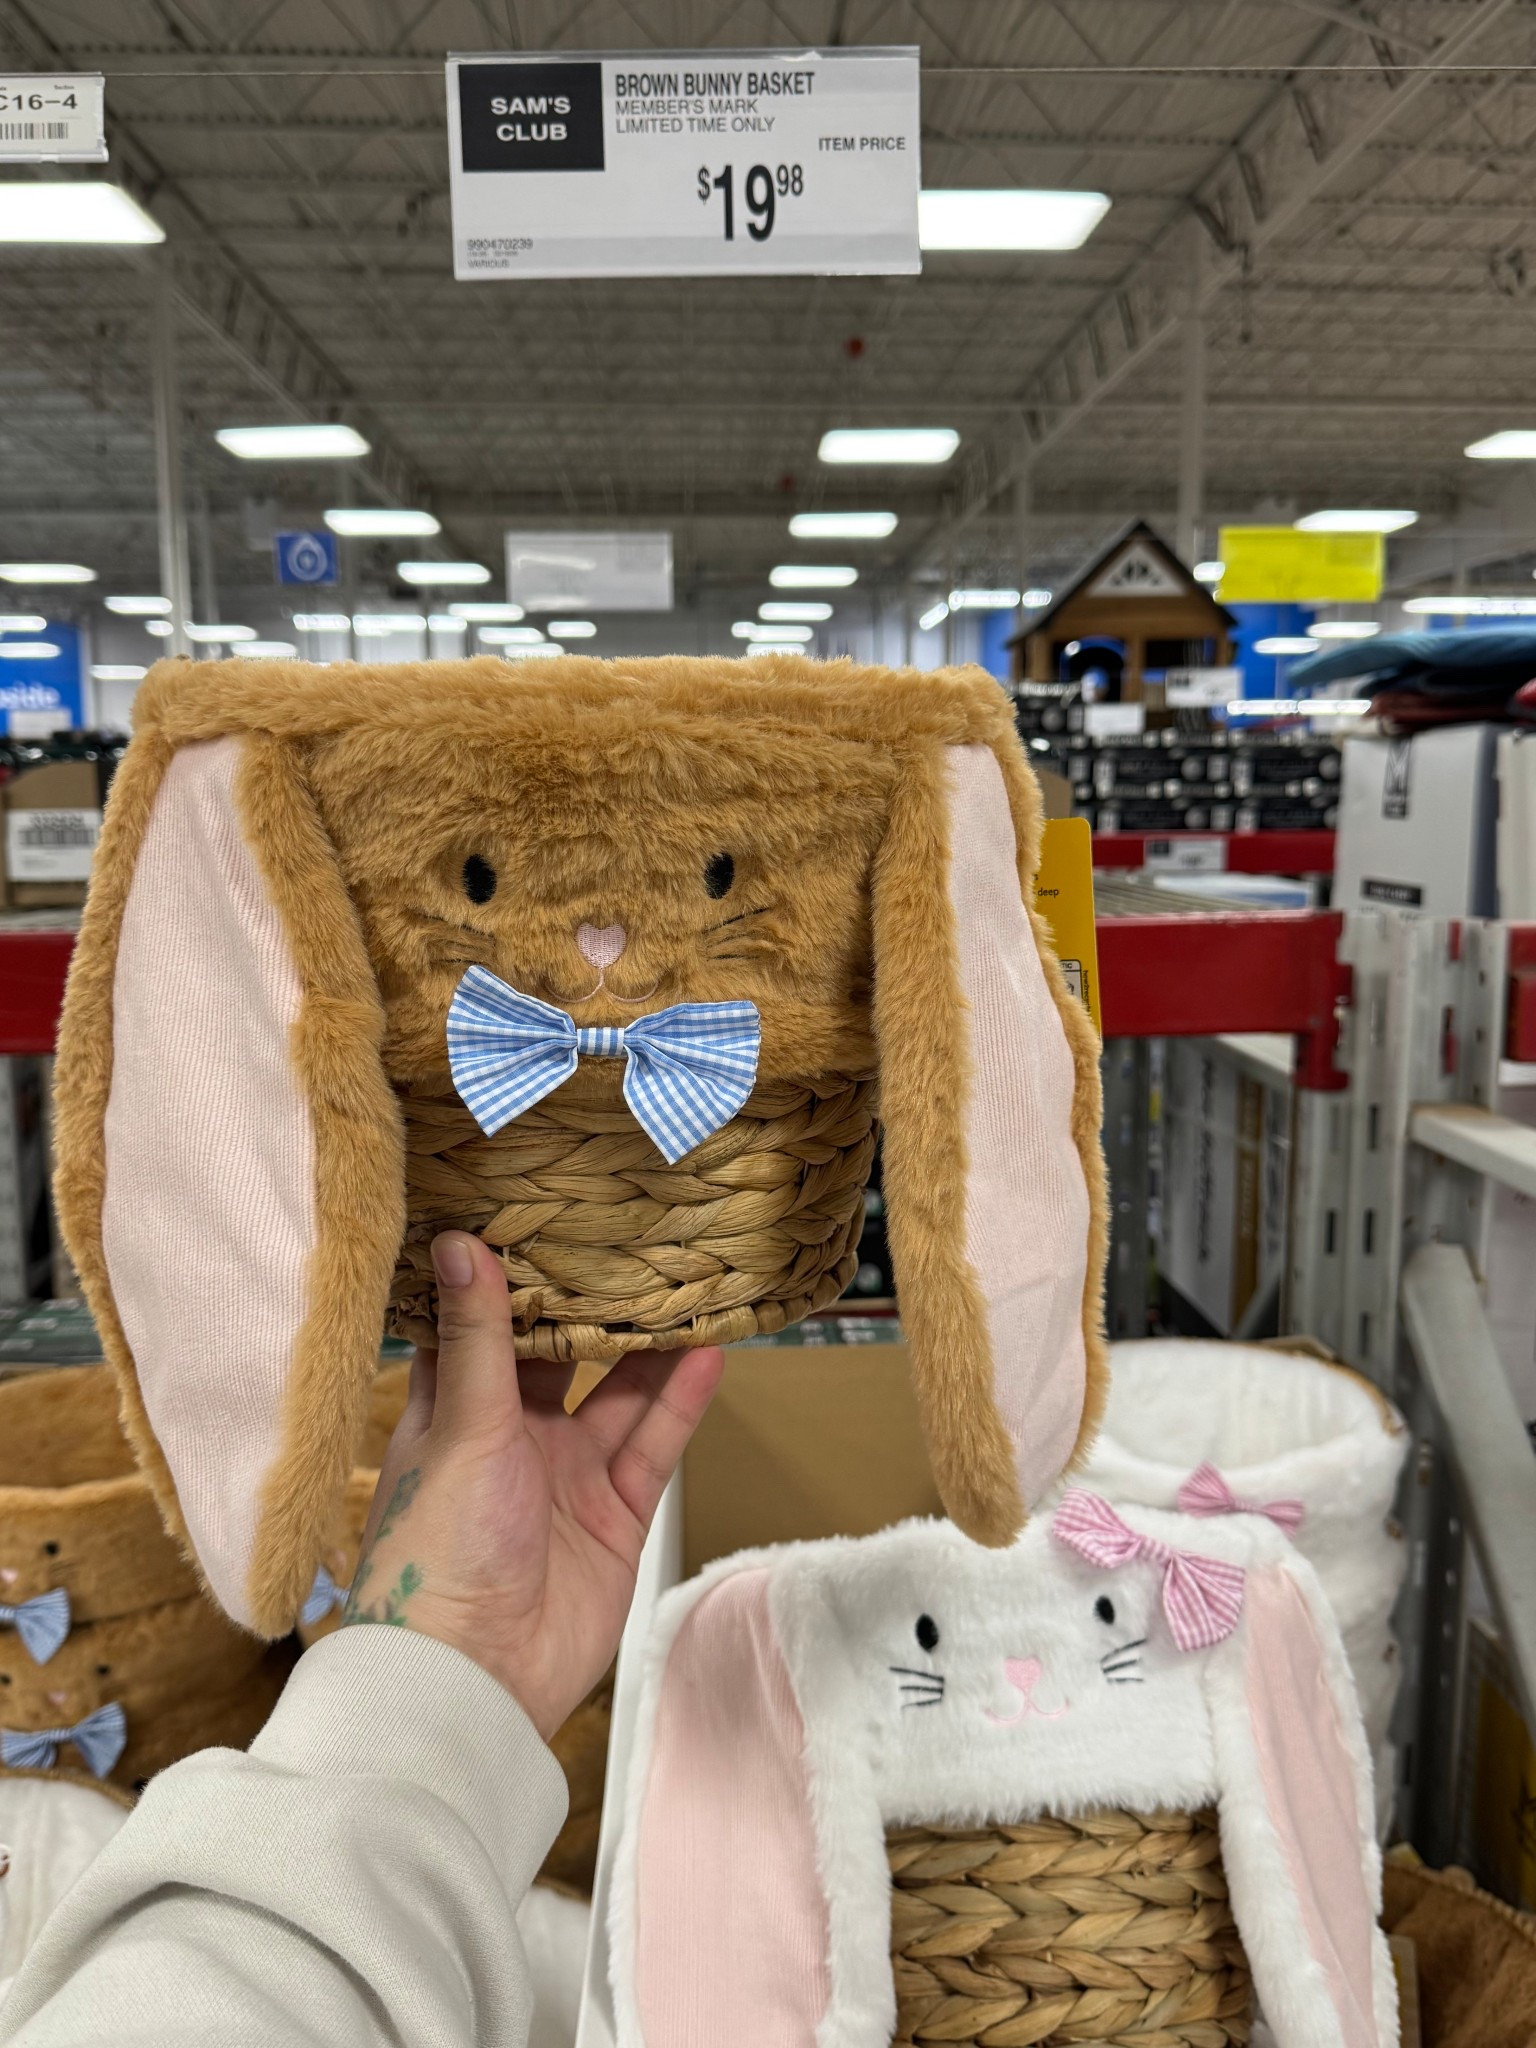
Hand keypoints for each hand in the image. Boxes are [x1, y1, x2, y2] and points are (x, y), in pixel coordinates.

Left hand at [343, 1231, 723, 1738]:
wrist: (473, 1682)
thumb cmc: (437, 1552)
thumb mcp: (461, 1426)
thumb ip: (479, 1338)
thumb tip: (462, 1242)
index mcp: (450, 1412)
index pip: (478, 1326)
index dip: (505, 1275)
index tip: (535, 1208)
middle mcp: (508, 1436)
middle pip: (560, 1355)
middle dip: (593, 1305)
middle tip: (634, 1233)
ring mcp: (565, 1476)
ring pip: (617, 1395)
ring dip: (650, 1348)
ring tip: (690, 1284)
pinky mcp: (613, 1515)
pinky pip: (653, 1446)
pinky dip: (679, 1404)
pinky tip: (707, 1355)